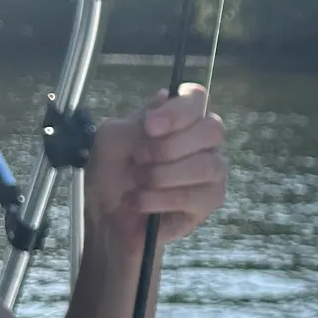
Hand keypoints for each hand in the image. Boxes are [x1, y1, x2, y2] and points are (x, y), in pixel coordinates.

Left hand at [84, 83, 227, 257]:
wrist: (105, 220)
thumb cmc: (110, 176)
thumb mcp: (111, 140)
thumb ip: (137, 120)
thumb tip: (165, 97)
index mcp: (180, 119)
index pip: (197, 98)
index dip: (178, 110)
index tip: (150, 127)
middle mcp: (202, 141)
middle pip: (212, 129)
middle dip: (169, 146)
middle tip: (139, 158)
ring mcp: (211, 172)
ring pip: (206, 165)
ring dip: (162, 175)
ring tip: (137, 182)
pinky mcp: (209, 202)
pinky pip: (194, 196)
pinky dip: (161, 199)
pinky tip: (139, 201)